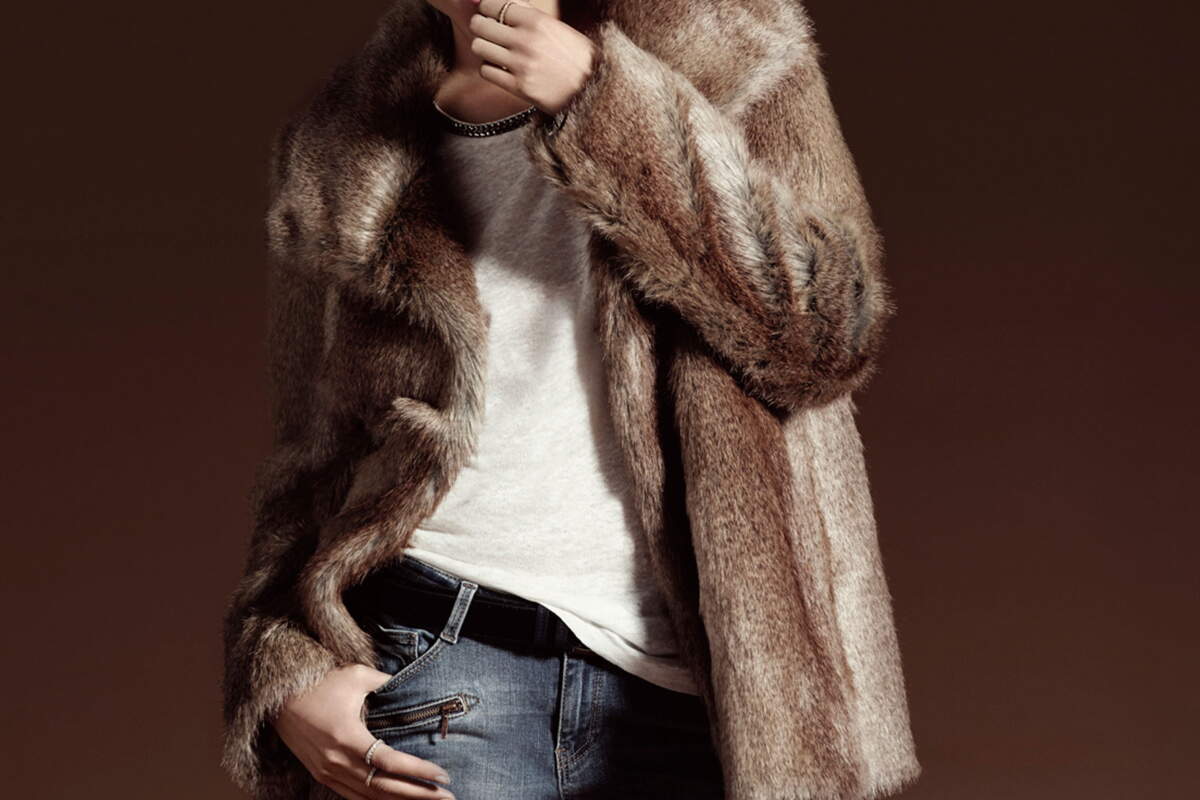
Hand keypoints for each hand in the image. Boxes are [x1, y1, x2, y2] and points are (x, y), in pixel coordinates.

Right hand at [271, 663, 454, 798]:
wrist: (278, 698)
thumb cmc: (320, 683)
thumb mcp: (356, 676)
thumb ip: (386, 682)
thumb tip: (410, 683)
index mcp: (347, 738)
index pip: (391, 763)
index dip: (419, 772)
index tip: (443, 775)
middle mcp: (337, 762)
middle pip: (384, 788)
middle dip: (418, 795)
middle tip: (448, 797)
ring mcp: (327, 772)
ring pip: (370, 797)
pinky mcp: (322, 775)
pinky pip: (353, 796)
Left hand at [468, 0, 597, 114]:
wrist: (593, 89)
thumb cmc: (575, 55)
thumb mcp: (556, 27)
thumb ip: (527, 12)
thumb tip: (502, 1)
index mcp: (536, 21)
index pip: (492, 4)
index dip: (487, 8)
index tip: (491, 13)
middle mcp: (526, 41)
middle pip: (480, 25)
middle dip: (480, 26)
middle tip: (488, 31)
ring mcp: (521, 65)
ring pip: (479, 47)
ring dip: (483, 47)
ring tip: (494, 50)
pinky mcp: (519, 87)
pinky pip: (486, 71)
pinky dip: (490, 68)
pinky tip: (500, 67)